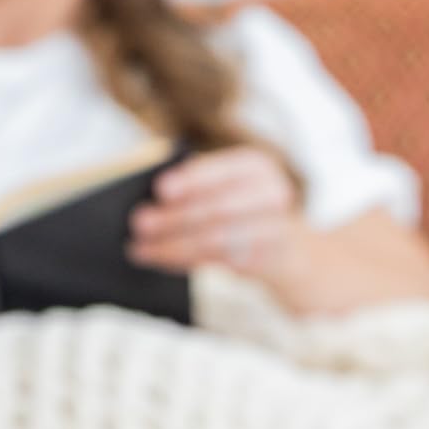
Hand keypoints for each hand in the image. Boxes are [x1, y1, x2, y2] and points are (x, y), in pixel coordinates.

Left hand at [126, 146, 305, 283]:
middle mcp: (271, 194)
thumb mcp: (227, 189)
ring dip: (172, 246)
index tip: (160, 190)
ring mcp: (274, 229)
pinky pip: (218, 261)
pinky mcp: (266, 261)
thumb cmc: (243, 210)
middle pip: (216, 207)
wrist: (289, 249)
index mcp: (256, 166)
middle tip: (139, 224)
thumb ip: (198, 189)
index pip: (221, 170)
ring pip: (215, 239)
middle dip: (173, 218)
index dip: (191, 180)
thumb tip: (151, 202)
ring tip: (140, 250)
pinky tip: (162, 260)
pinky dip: (184, 260)